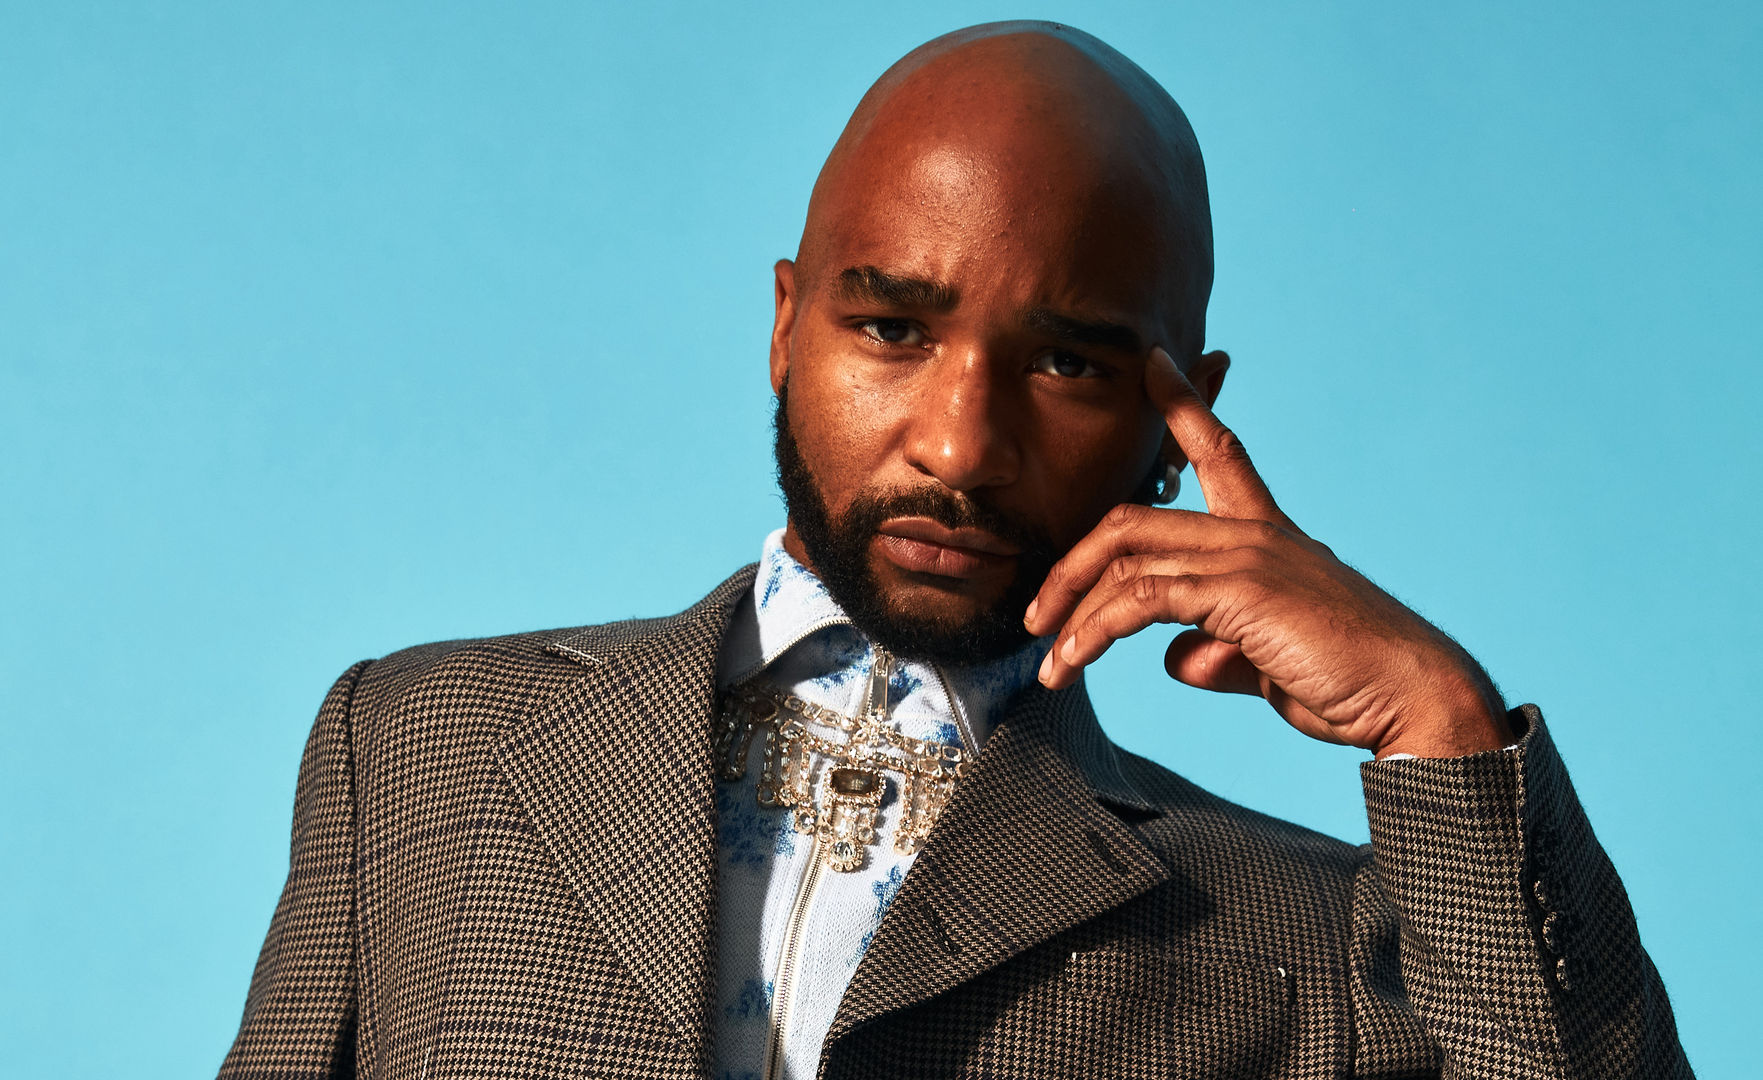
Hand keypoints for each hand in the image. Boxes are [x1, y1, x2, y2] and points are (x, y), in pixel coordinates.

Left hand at [1025, 348, 1511, 759]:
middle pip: (1134, 520)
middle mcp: (1256, 533)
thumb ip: (1219, 651)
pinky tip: (1074, 666)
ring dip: (1073, 613)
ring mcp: (1247, 555)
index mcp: (1270, 536)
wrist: (1411, 700)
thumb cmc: (1353, 685)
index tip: (1155, 362)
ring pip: (1125, 560)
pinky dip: (1094, 632)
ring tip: (1048, 666)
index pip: (1221, 452)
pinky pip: (1138, 599)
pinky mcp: (1237, 591)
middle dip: (1073, 565)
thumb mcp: (1268, 664)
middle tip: (1036, 615)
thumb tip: (1175, 657)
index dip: (1183, 405)